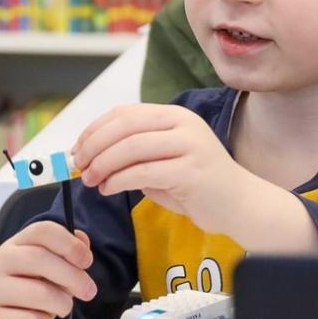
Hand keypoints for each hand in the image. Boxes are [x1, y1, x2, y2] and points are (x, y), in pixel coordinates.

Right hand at [0, 220, 95, 318]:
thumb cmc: (32, 288)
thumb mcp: (51, 267)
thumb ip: (67, 252)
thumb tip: (82, 240)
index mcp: (16, 244)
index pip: (42, 230)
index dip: (69, 244)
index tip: (87, 261)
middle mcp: (0, 262)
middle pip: (38, 258)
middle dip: (72, 276)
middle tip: (89, 291)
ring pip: (39, 293)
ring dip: (63, 303)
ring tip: (63, 307)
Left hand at [73, 103, 253, 235]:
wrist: (240, 204)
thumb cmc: (196, 184)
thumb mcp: (161, 160)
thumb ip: (132, 153)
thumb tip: (90, 157)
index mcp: (173, 115)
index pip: (125, 113)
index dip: (95, 129)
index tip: (77, 148)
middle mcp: (183, 124)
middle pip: (125, 127)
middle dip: (95, 146)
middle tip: (80, 166)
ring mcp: (190, 146)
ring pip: (132, 147)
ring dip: (103, 164)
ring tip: (91, 180)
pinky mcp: (192, 171)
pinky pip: (144, 172)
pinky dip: (118, 181)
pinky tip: (108, 189)